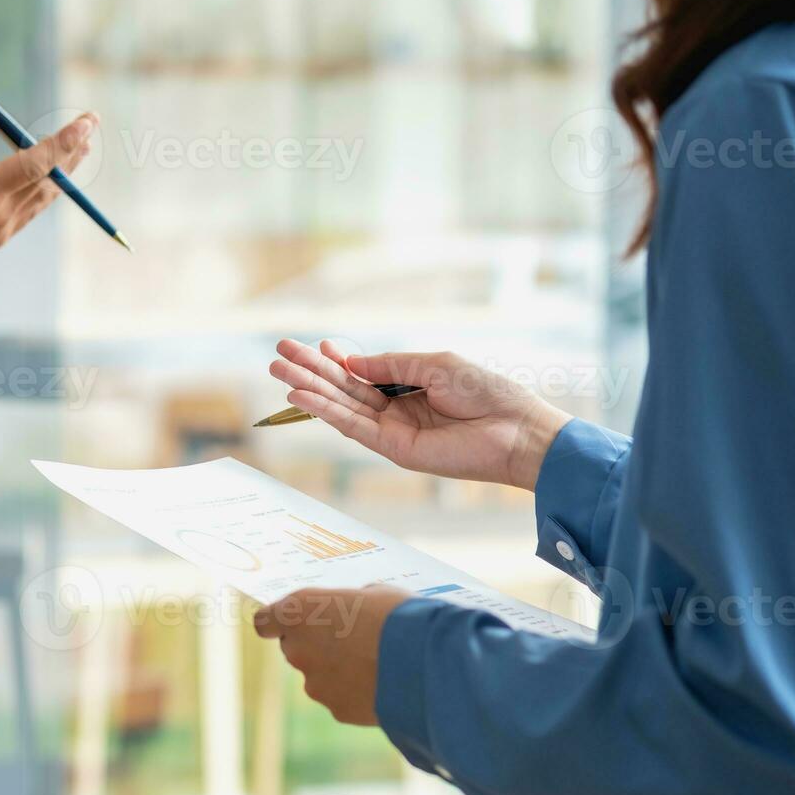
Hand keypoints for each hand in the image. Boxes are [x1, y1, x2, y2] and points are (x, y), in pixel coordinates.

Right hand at [0, 112, 95, 323]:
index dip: (60, 142)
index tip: (84, 123)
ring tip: (83, 145)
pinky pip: (35, 207)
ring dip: (66, 168)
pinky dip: (51, 187)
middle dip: (72, 148)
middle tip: (92, 121)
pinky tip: (55, 178)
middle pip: (48, 177)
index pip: (32, 164)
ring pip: (45, 193)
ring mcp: (2, 228)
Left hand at [253, 586, 410, 725]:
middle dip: (317, 645)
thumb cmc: (399, 616)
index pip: (265, 621)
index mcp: (299, 612)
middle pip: (295, 648)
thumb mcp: (373, 594)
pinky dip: (357, 694)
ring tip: (377, 663)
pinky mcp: (337, 710)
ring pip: (320, 676)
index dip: (277, 622)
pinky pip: (342, 698)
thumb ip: (349, 605)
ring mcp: (315, 684)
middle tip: (352, 639)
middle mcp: (298, 649)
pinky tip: (384, 684)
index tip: (292, 622)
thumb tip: (353, 611)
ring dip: (339, 671)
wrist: (424, 663)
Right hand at [269, 341, 572, 490]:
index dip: (337, 361)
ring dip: (308, 389)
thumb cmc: (488, 393)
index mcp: (410, 388)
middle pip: (344, 389)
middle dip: (310, 370)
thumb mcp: (435, 365)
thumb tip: (351, 364)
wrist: (517, 430)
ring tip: (277, 370)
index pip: (363, 375)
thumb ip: (391, 365)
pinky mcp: (393, 449)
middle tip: (277, 353)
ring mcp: (392, 431)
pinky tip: (302, 396)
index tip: (316, 345)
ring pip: (340, 407)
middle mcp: (397, 411)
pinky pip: (352, 427)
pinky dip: (325, 411)